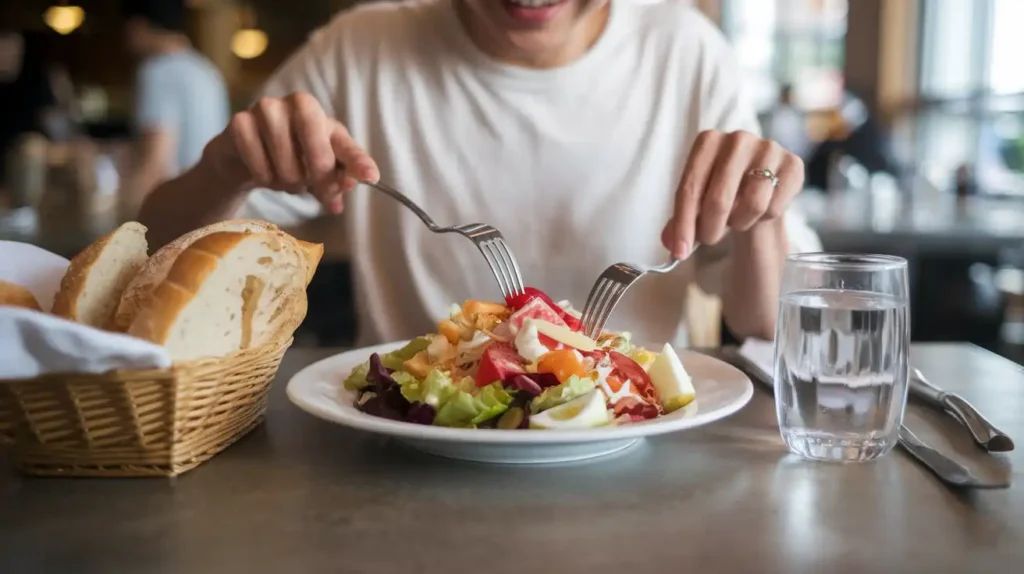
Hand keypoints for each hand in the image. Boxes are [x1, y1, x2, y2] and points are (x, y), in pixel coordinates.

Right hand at [203, 92, 379, 213]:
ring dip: (288, 180)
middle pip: (316, 143)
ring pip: (285, 160)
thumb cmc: (291, 160)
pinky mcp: (239, 122)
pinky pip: (257, 161)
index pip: (344, 142)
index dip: (357, 161)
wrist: (246, 158)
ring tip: (286, 179)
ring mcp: (266, 108)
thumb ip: (338, 178)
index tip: (370, 177)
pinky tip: (264, 173)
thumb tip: (348, 184)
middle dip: (316, 173)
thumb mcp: (320, 170)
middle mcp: (298, 104)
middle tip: (311, 185)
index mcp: (324, 118)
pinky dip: (263, 176)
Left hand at [661, 130, 803, 257]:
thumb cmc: (720, 191)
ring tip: (735, 220)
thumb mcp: (696, 203)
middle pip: (719, 199)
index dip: (683, 225)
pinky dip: (763, 219)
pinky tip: (758, 211)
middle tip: (708, 240)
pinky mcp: (793, 164)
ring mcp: (769, 148)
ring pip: (753, 205)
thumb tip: (672, 244)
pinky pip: (775, 207)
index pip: (690, 189)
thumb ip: (681, 223)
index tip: (679, 252)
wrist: (757, 182)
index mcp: (707, 141)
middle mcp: (738, 138)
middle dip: (710, 229)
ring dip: (739, 223)